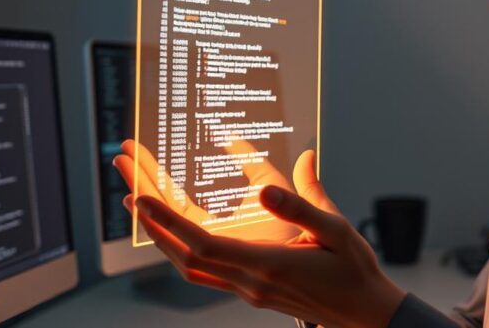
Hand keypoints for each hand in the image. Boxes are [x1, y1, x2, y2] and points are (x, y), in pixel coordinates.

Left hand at [126, 149, 406, 326]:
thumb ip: (305, 202)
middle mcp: (249, 281)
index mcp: (268, 263)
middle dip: (150, 218)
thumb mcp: (337, 229)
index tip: (140, 195)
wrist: (362, 312)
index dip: (167, 221)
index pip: (202, 243)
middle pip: (183, 253)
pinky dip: (180, 248)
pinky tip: (176, 231)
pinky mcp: (249, 290)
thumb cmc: (352, 269)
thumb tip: (277, 177)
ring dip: (160, 235)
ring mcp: (246, 289)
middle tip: (126, 182)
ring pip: (188, 265)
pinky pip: (202, 271)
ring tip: (141, 201)